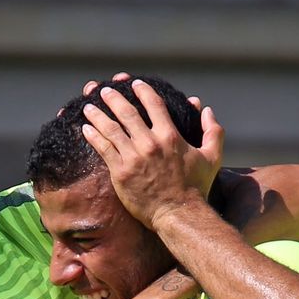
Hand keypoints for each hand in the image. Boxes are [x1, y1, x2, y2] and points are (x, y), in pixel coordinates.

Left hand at [82, 79, 224, 227]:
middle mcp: (150, 143)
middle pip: (127, 112)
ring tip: (88, 106)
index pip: (154, 104)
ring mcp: (133, 157)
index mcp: (170, 136)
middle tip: (104, 91)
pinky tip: (85, 129)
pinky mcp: (120, 172)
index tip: (135, 84)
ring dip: (98, 115)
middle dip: (113, 98)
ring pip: (110, 128)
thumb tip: (206, 110)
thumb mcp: (212, 157)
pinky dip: (93, 136)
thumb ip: (213, 131)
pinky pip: (103, 148)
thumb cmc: (196, 187)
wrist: (178, 214)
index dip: (143, 91)